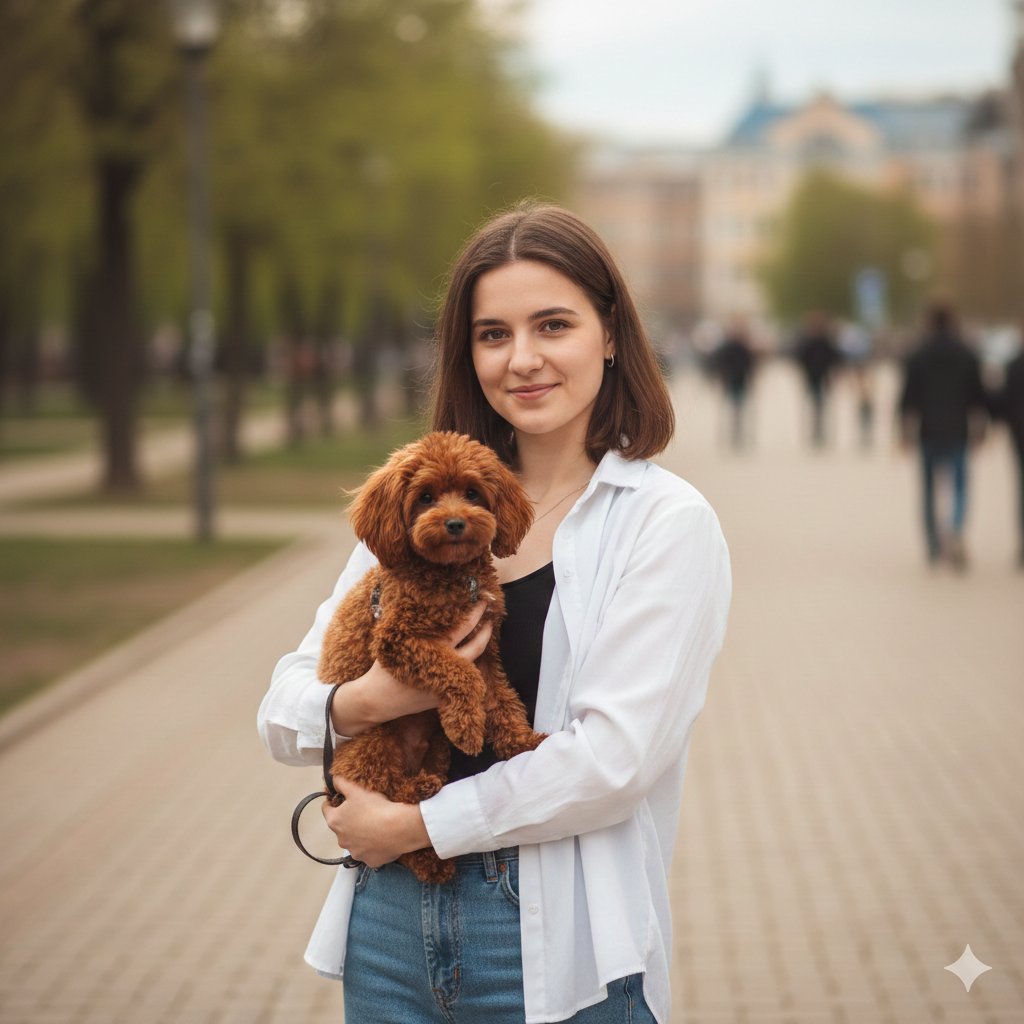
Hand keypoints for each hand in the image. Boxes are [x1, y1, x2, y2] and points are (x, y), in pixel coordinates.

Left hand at [321, 777, 429, 868]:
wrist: (399, 828)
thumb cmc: (375, 808)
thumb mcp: (356, 789)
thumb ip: (341, 783)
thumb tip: (333, 780)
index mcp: (335, 822)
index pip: (326, 809)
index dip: (333, 801)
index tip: (341, 797)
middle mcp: (341, 840)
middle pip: (341, 827)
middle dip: (348, 819)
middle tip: (363, 810)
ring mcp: (355, 853)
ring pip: (354, 842)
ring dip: (360, 835)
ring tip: (374, 825)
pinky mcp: (370, 861)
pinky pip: (368, 852)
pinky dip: (372, 846)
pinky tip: (382, 838)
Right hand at [331, 601, 493, 735]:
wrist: (378, 700)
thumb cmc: (384, 669)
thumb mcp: (397, 642)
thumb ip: (414, 628)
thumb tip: (425, 607)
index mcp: (435, 650)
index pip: (463, 627)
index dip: (475, 613)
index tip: (481, 600)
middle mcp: (447, 667)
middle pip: (476, 645)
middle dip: (485, 628)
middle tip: (490, 613)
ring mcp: (449, 683)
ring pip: (474, 661)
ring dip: (480, 644)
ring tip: (484, 630)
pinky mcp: (446, 695)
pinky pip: (465, 675)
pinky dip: (470, 661)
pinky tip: (471, 650)